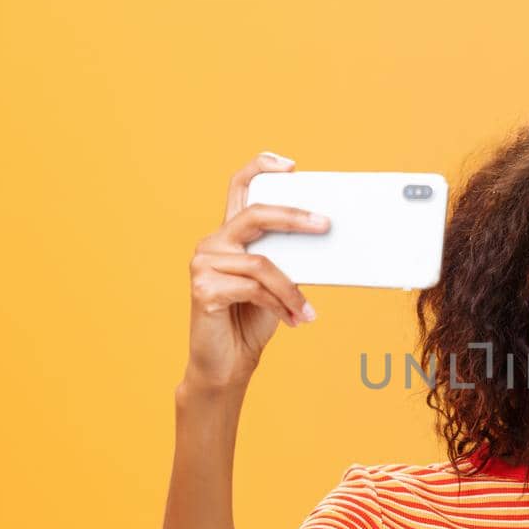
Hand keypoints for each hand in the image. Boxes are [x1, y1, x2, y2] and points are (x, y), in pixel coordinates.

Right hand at [183, 151, 330, 389]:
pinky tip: (295, 319)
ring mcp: (203, 264)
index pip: (240, 187)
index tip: (290, 164)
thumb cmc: (251, 320)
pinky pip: (254, 289)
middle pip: (255, 215)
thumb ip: (287, 258)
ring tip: (308, 311)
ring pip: (262, 264)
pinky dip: (280, 305)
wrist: (227, 363)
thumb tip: (322, 237)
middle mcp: (212, 243)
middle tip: (325, 224)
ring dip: (292, 290)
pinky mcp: (203, 289)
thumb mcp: (276, 283)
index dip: (261, 168)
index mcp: (230, 235)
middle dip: (295, 217)